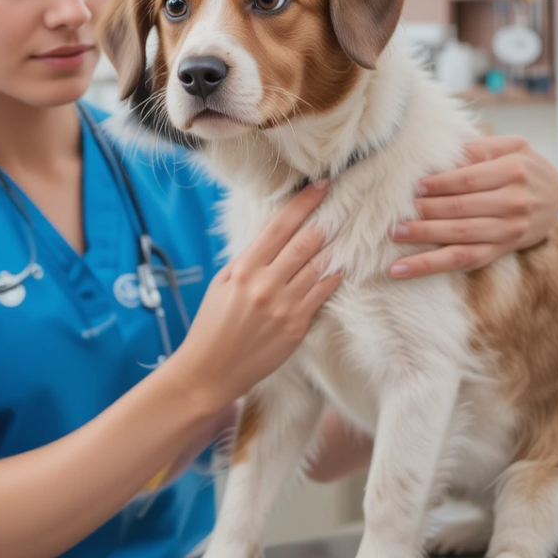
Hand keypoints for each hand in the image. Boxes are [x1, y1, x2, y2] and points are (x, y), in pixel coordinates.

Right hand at [174, 181, 342, 412]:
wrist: (209, 370)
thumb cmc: (212, 325)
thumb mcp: (221, 284)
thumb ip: (247, 261)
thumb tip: (272, 239)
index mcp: (243, 268)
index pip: (279, 227)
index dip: (303, 203)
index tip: (320, 187)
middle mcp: (265, 284)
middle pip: (305, 243)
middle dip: (325, 220)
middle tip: (343, 204)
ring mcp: (283, 307)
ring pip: (319, 267)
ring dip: (334, 247)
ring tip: (348, 232)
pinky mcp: (296, 327)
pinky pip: (322, 295)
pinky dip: (333, 277)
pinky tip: (341, 266)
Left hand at [388, 136, 557, 278]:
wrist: (557, 196)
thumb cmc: (523, 166)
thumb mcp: (512, 146)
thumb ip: (480, 148)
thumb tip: (443, 154)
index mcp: (514, 171)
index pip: (468, 179)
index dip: (439, 184)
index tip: (415, 188)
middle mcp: (514, 202)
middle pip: (461, 209)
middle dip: (425, 212)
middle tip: (395, 213)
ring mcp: (508, 230)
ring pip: (460, 237)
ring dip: (424, 237)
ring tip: (394, 234)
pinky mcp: (500, 250)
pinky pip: (462, 260)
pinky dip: (430, 266)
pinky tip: (401, 269)